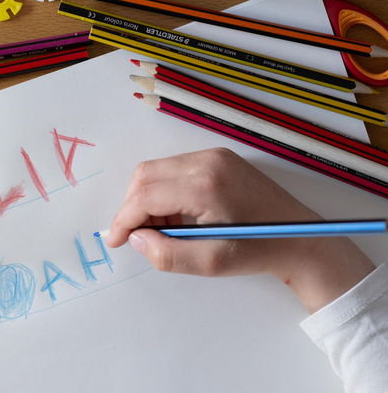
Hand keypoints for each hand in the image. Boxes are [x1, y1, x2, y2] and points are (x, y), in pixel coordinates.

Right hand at [105, 148, 374, 313]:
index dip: (123, 219)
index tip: (115, 240)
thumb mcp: (211, 263)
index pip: (145, 195)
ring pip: (156, 170)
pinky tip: (179, 215)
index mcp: (205, 185)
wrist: (302, 238)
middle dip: (133, 207)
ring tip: (165, 229)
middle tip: (141, 237)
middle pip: (145, 176)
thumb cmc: (259, 251)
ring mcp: (213, 156)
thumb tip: (136, 239)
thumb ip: (166, 254)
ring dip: (148, 199)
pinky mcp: (217, 158)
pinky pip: (174, 169)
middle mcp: (206, 161)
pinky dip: (165, 191)